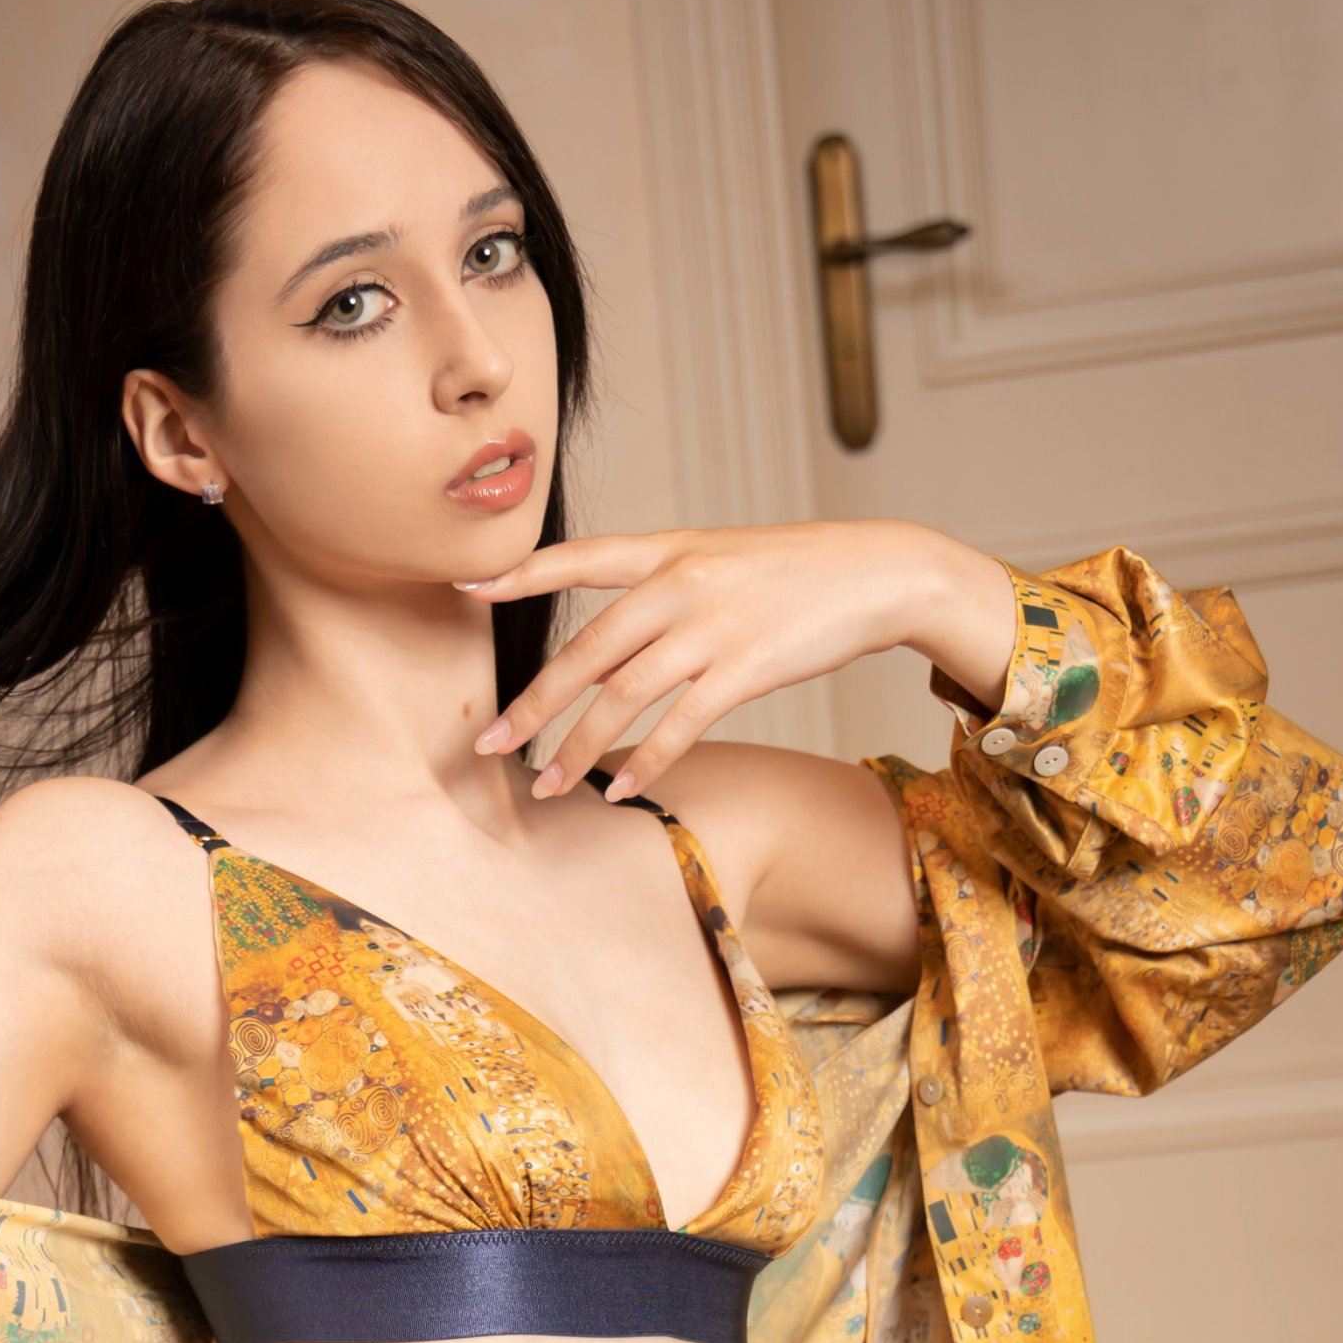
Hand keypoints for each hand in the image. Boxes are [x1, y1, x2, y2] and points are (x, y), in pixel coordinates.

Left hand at [458, 519, 1013, 799]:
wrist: (874, 571)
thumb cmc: (794, 570)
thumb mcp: (719, 557)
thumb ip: (663, 584)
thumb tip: (616, 631)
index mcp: (666, 550)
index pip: (577, 558)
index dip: (520, 573)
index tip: (467, 588)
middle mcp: (678, 584)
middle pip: (586, 651)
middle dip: (531, 704)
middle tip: (488, 744)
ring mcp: (709, 627)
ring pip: (623, 697)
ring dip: (578, 749)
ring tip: (547, 786)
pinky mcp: (744, 668)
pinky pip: (678, 726)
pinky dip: (644, 764)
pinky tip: (618, 791)